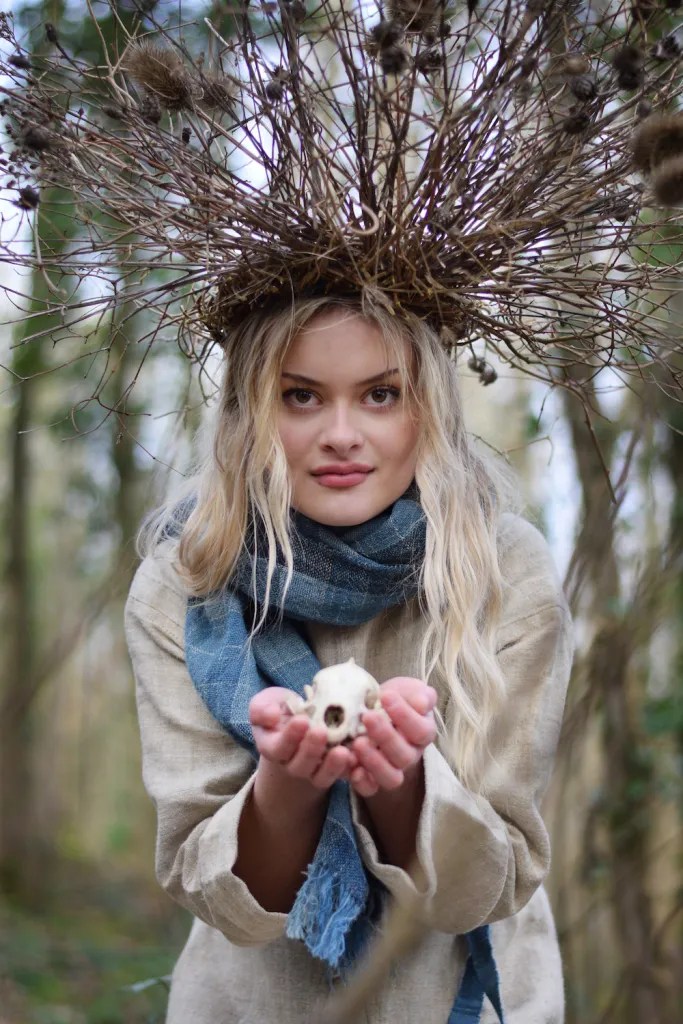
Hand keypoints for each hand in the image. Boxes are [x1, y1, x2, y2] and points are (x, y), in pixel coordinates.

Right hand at [249, 687, 357, 790]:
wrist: (303, 721)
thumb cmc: (282, 710)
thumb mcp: (267, 703)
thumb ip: (261, 708)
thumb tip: (272, 715)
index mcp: (273, 748)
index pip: (278, 748)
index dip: (290, 737)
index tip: (302, 720)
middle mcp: (292, 764)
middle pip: (300, 765)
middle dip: (311, 749)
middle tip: (321, 731)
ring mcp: (314, 771)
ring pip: (320, 776)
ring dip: (332, 766)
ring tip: (342, 751)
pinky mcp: (335, 772)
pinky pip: (342, 777)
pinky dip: (351, 770)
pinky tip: (358, 758)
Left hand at [348, 677, 436, 797]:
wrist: (369, 711)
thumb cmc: (391, 699)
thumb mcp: (405, 689)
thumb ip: (418, 694)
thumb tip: (422, 702)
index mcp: (422, 733)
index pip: (420, 730)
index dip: (405, 715)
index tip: (385, 695)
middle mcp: (409, 756)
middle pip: (405, 756)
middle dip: (386, 737)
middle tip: (368, 717)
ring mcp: (390, 770)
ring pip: (391, 778)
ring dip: (374, 762)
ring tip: (357, 743)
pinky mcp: (370, 780)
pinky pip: (370, 789)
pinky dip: (361, 781)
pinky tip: (351, 764)